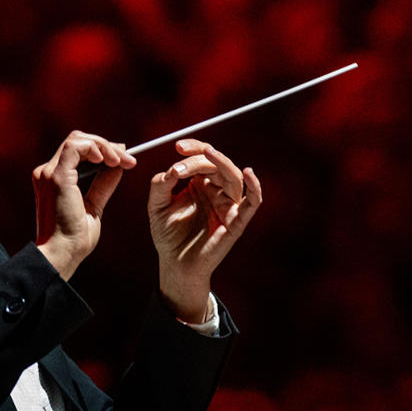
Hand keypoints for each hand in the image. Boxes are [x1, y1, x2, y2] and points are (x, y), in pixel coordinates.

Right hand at [34, 132, 133, 279]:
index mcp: (53, 179)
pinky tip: (108, 160)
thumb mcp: (94, 206)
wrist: (63, 254)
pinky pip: (75, 147)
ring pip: (77, 139)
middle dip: (106, 146)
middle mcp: (46, 172)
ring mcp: (48, 173)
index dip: (101, 150)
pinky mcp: (56, 176)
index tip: (123, 159)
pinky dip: (94, 148)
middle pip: (77, 141)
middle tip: (128, 158)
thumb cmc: (75, 239)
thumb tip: (118, 167)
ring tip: (121, 160)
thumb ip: (103, 185)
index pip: (76, 151)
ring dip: (104, 146)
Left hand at [148, 139, 262, 321]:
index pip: (203, 158)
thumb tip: (171, 170)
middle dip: (201, 155)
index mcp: (201, 184)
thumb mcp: (156, 206)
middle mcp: (217, 191)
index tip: (178, 145)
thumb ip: (160, 185)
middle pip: (217, 164)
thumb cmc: (168, 236)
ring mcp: (228, 205)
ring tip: (208, 153)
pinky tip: (248, 173)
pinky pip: (252, 203)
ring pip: (233, 177)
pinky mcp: (236, 222)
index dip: (194, 148)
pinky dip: (254, 187)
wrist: (174, 265)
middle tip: (182, 152)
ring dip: (221, 162)